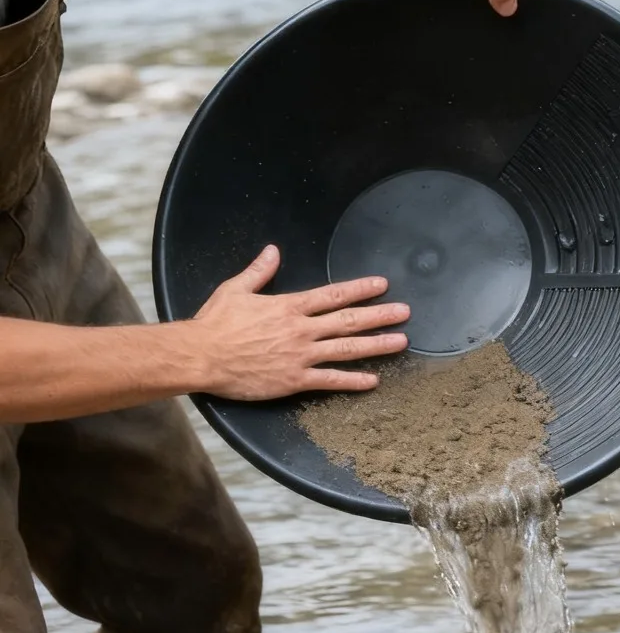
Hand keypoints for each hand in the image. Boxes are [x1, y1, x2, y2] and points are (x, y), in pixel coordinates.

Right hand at [192, 244, 409, 400]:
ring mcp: (300, 356)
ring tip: (401, 341)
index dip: (360, 289)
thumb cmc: (216, 323)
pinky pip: (330, 380)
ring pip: (347, 349)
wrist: (201, 356)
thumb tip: (273, 251)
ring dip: (377, 345)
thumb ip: (259, 271)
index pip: (333, 295)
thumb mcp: (236, 289)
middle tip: (405, 312)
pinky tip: (373, 381)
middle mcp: (301, 330)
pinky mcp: (294, 380)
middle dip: (380, 315)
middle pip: (348, 320)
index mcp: (289, 306)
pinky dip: (353, 381)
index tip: (382, 285)